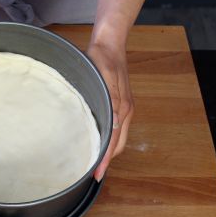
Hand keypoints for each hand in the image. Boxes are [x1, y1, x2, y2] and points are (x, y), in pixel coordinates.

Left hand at [86, 39, 133, 181]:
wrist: (109, 42)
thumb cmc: (102, 57)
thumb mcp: (102, 75)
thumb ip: (110, 99)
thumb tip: (114, 123)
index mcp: (122, 108)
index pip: (114, 142)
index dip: (105, 160)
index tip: (97, 174)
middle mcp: (125, 111)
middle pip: (117, 144)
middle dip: (106, 160)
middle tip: (91, 172)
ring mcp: (123, 107)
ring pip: (117, 137)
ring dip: (106, 150)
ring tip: (91, 160)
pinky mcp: (118, 102)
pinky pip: (115, 127)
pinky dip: (107, 138)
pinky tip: (95, 138)